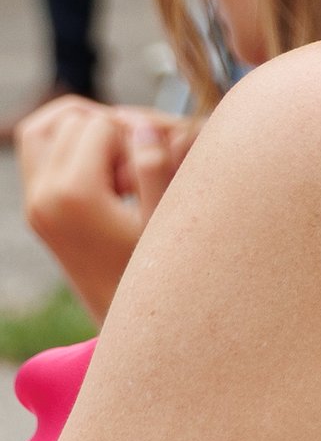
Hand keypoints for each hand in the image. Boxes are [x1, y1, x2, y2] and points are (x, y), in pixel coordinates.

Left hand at [17, 99, 198, 316]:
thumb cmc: (157, 275)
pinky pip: (37, 149)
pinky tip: (102, 165)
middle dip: (111, 128)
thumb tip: (143, 124)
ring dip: (84, 128)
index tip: (160, 165)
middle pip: (72, 119)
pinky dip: (66, 142)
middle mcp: (42, 196)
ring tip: (118, 155)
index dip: (138, 134)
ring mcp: (33, 203)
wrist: (125, 321)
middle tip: (140, 164)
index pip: (102, 123)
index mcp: (73, 196)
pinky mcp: (34, 208)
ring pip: (45, 126)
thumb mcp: (165, 222)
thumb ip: (157, 168)